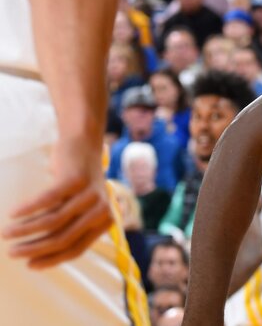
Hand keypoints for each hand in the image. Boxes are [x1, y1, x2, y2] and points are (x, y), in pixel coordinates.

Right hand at [1, 136, 112, 268]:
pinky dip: (27, 209)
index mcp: (104, 221)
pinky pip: (46, 201)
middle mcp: (101, 209)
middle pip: (63, 239)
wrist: (84, 143)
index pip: (76, 249)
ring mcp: (90, 194)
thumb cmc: (77, 181)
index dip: (51, 260)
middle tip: (12, 253)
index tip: (30, 266)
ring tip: (6, 233)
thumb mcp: (79, 207)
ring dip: (25, 230)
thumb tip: (42, 256)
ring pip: (52, 222)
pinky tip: (12, 213)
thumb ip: (71, 227)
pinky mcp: (75, 180)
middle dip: (34, 249)